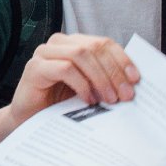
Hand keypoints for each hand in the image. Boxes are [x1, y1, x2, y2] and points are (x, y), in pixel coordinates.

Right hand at [8, 34, 139, 124]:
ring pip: (81, 54)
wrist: (29, 122)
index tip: (136, 79)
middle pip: (94, 47)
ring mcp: (44, 53)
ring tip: (109, 99)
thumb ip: (106, 79)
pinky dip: (81, 84)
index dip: (122, 59)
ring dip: (100, 78)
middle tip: (126, 95)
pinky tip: (89, 100)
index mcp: (74, 43)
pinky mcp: (35, 68)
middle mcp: (59, 43)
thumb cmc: (60, 105)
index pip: (104, 43)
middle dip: (114, 72)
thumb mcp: (89, 88)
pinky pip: (64, 68)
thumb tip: (134, 82)